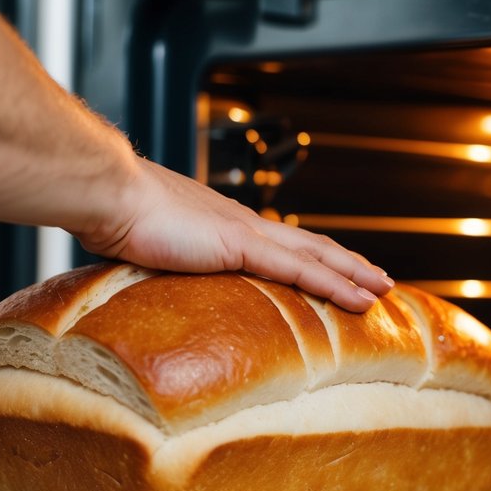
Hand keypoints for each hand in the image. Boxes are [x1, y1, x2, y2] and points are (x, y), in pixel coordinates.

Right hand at [79, 158, 393, 311]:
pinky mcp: (241, 245)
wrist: (108, 193)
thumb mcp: (146, 246)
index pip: (279, 242)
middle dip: (346, 263)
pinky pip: (300, 270)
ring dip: (353, 273)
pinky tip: (358, 297)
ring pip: (316, 256)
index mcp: (222, 224)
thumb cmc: (115, 216)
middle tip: (379, 278)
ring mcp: (245, 233)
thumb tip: (155, 278)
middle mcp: (242, 224)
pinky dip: (334, 284)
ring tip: (383, 289)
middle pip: (309, 245)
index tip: (333, 269)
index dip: (311, 256)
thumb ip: (162, 261)